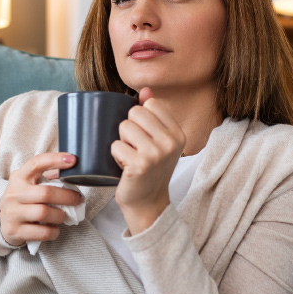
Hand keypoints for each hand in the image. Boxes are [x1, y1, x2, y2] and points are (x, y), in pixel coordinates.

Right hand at [0, 152, 82, 247]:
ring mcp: (13, 213)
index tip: (72, 160)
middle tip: (77, 199)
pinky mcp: (15, 231)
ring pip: (44, 213)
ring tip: (63, 216)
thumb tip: (70, 172)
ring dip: (60, 215)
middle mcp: (14, 194)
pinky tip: (54, 229)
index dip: (55, 160)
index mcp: (19, 178)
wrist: (1, 222)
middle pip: (46, 193)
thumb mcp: (28, 185)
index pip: (36, 164)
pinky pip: (42, 232)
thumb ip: (46, 178)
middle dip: (67, 197)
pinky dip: (54, 231)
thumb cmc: (22, 200)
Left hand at [111, 88, 185, 234]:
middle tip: (135, 149)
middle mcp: (171, 142)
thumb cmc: (149, 170)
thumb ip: (153, 114)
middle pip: (135, 112)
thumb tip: (145, 90)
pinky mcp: (140, 165)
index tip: (145, 138)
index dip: (140, 118)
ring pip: (124, 126)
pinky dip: (115, 157)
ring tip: (130, 158)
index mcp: (177, 134)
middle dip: (128, 129)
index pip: (151, 104)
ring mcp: (156, 154)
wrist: (147, 203)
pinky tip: (125, 168)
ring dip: (121, 143)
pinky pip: (115, 146)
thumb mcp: (158, 141)